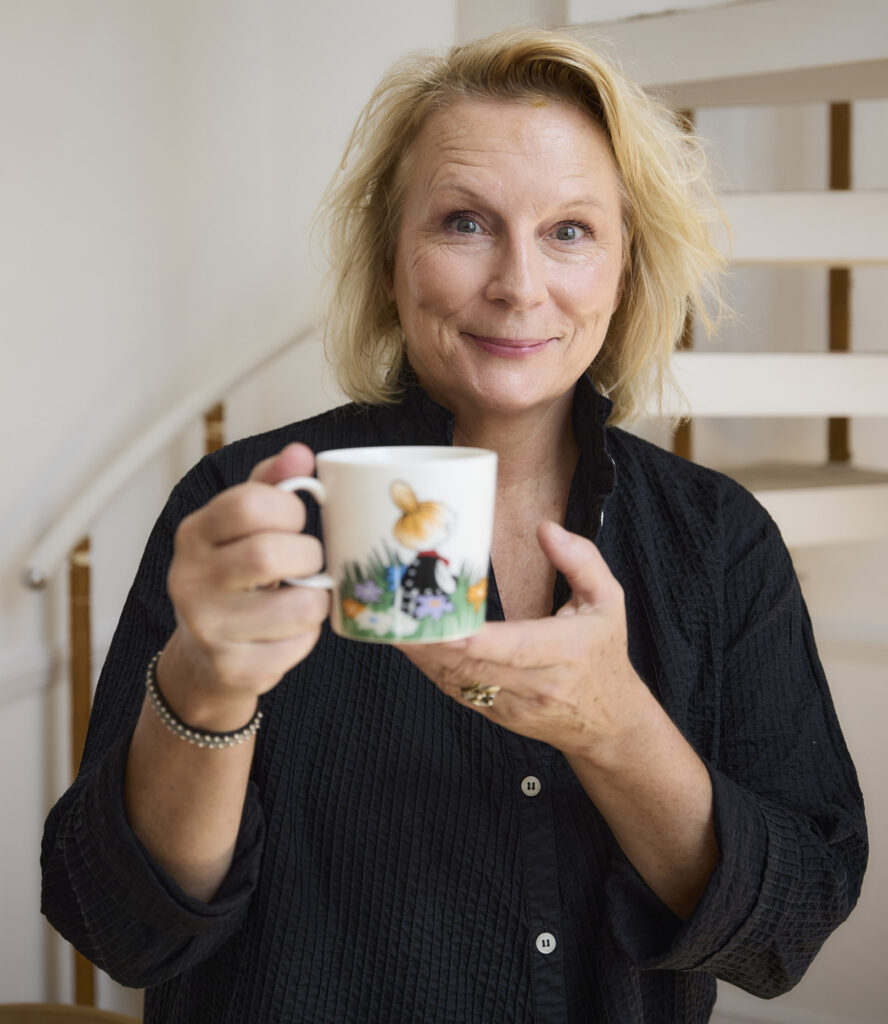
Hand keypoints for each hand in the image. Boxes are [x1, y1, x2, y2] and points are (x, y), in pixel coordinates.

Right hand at [161, 443, 329, 726]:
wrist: (204, 659)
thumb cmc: (234, 577)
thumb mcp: (241, 526)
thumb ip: (269, 485)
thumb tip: (301, 453)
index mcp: (194, 533)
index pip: (250, 503)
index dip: (289, 509)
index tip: (293, 522)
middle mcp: (189, 579)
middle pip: (270, 555)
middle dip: (308, 556)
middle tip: (307, 562)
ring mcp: (208, 628)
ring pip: (298, 605)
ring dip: (316, 599)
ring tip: (303, 596)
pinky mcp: (234, 668)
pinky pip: (299, 645)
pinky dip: (307, 636)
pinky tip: (288, 631)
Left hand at [398, 521, 650, 762]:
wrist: (609, 722)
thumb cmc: (603, 652)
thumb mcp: (608, 601)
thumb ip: (581, 560)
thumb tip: (546, 528)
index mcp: (565, 652)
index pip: (515, 647)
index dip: (473, 638)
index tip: (442, 620)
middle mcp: (536, 684)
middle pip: (473, 664)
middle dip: (429, 640)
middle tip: (394, 610)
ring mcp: (512, 705)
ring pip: (456, 680)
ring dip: (420, 654)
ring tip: (387, 623)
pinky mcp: (494, 714)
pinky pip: (454, 690)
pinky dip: (428, 667)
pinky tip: (405, 643)